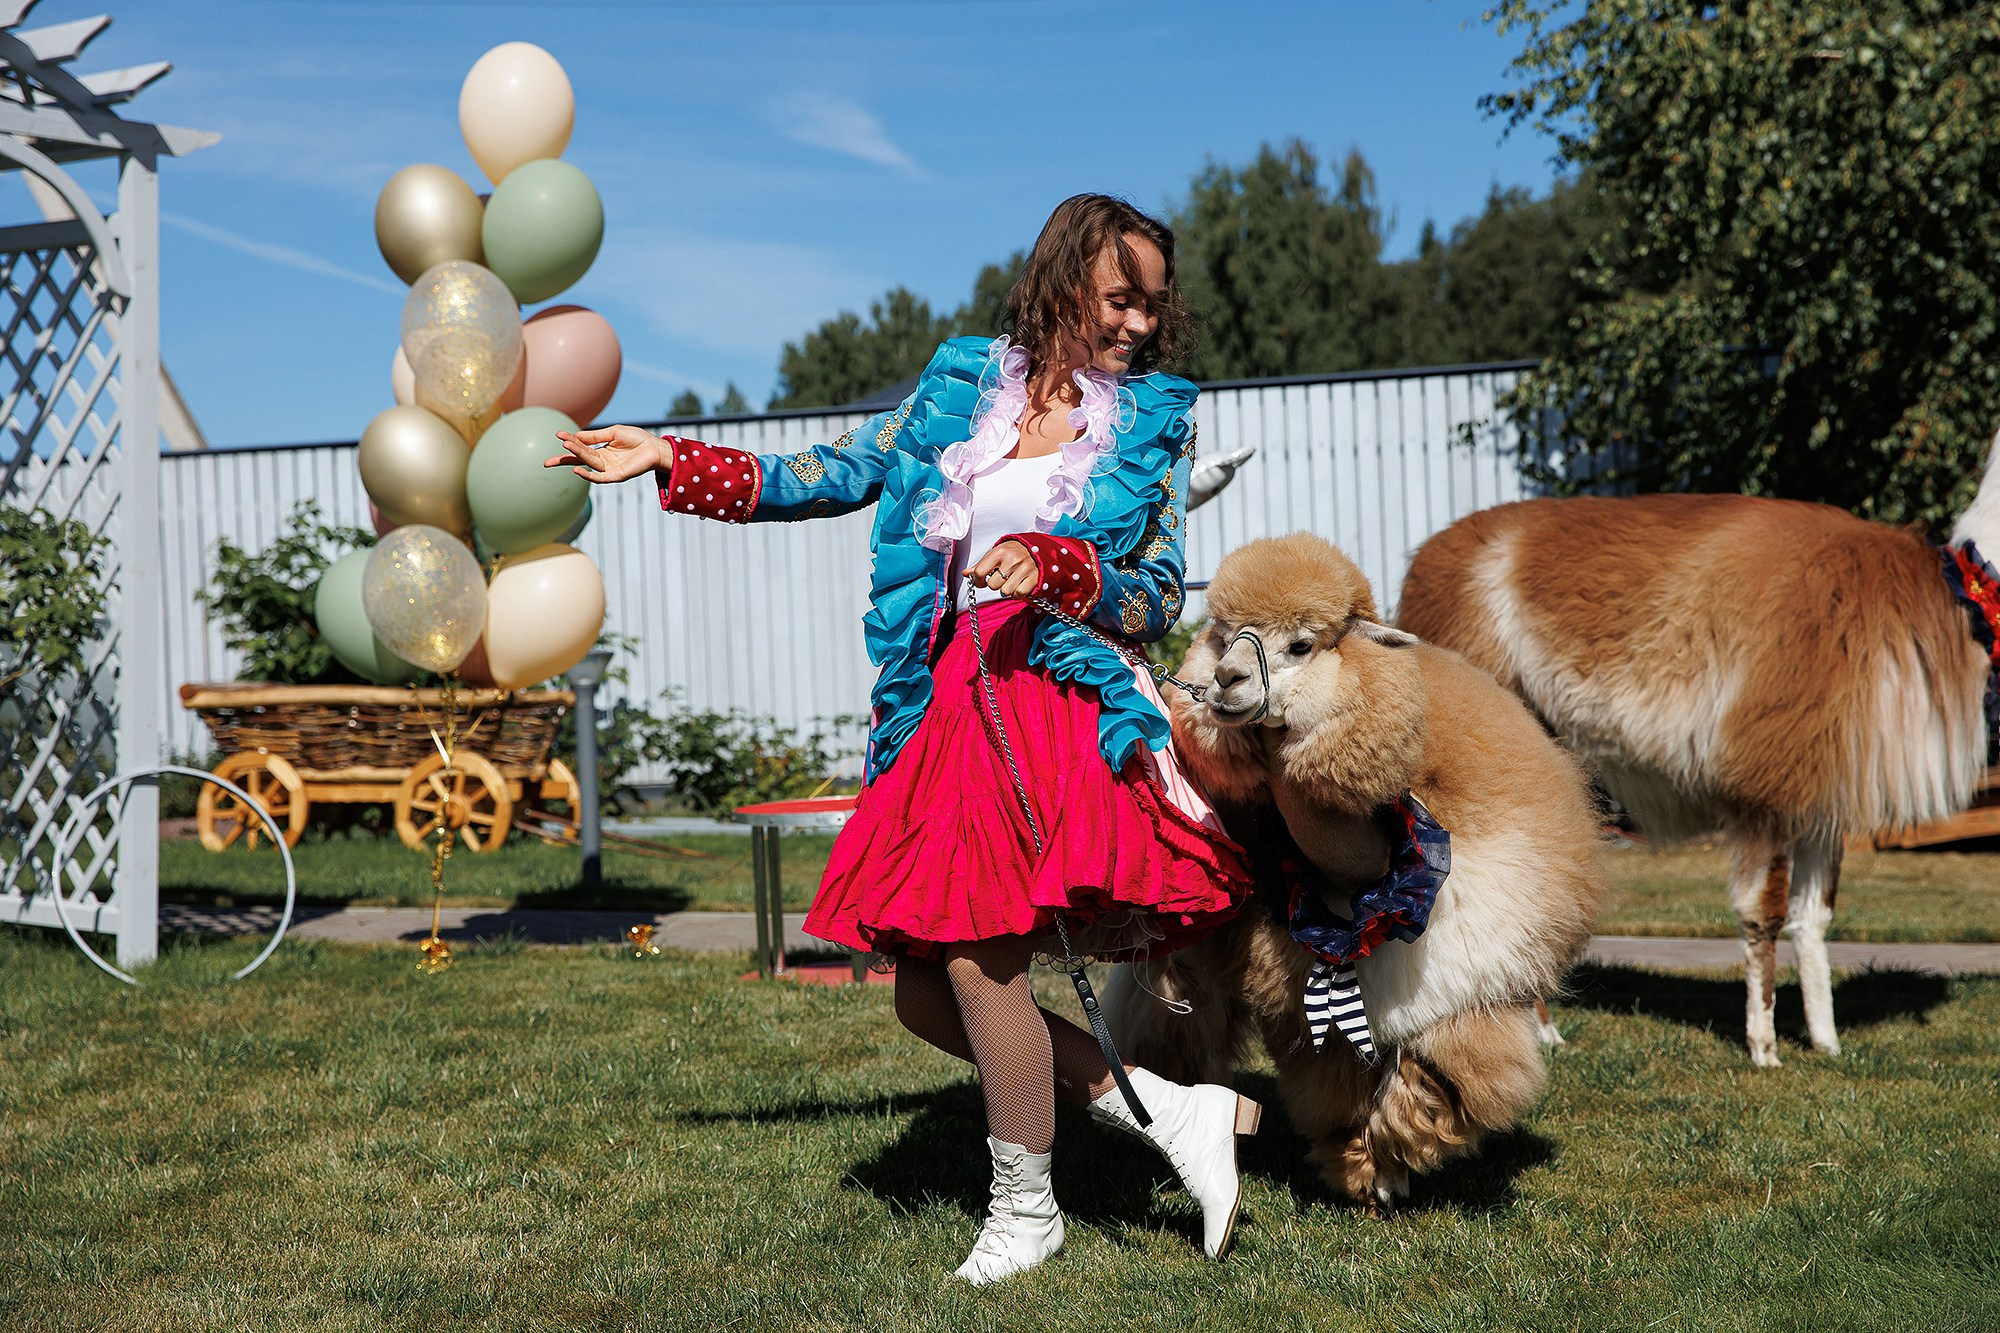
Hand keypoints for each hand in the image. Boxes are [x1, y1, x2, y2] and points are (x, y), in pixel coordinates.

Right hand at [543, 425, 669, 483]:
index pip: (581, 447)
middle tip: (547, 462)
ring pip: (588, 464)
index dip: (570, 441)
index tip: (558, 435)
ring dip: (576, 457)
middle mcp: (603, 461)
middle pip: (579, 460)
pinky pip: (599, 478)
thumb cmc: (637, 439)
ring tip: (565, 448)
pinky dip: (588, 475)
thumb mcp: (613, 433)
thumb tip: (575, 436)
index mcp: (601, 450)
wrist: (656, 447)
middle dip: (563, 460)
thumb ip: (595, 436)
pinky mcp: (617, 476)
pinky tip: (577, 471)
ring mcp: (609, 469)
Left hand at [966, 539, 1038, 598]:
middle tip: (1000, 579)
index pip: (979, 572)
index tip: (981, 581)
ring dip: (1006, 590)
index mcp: (999, 552)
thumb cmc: (1012, 552)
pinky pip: (1019, 594)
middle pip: (992, 585)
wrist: (1036, 548)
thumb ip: (980, 565)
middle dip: (994, 584)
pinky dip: (1017, 594)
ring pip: (1005, 592)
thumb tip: (965, 573)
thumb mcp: (995, 554)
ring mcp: (1023, 569)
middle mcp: (1011, 560)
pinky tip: (1017, 586)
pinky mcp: (1034, 578)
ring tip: (1009, 582)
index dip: (977, 580)